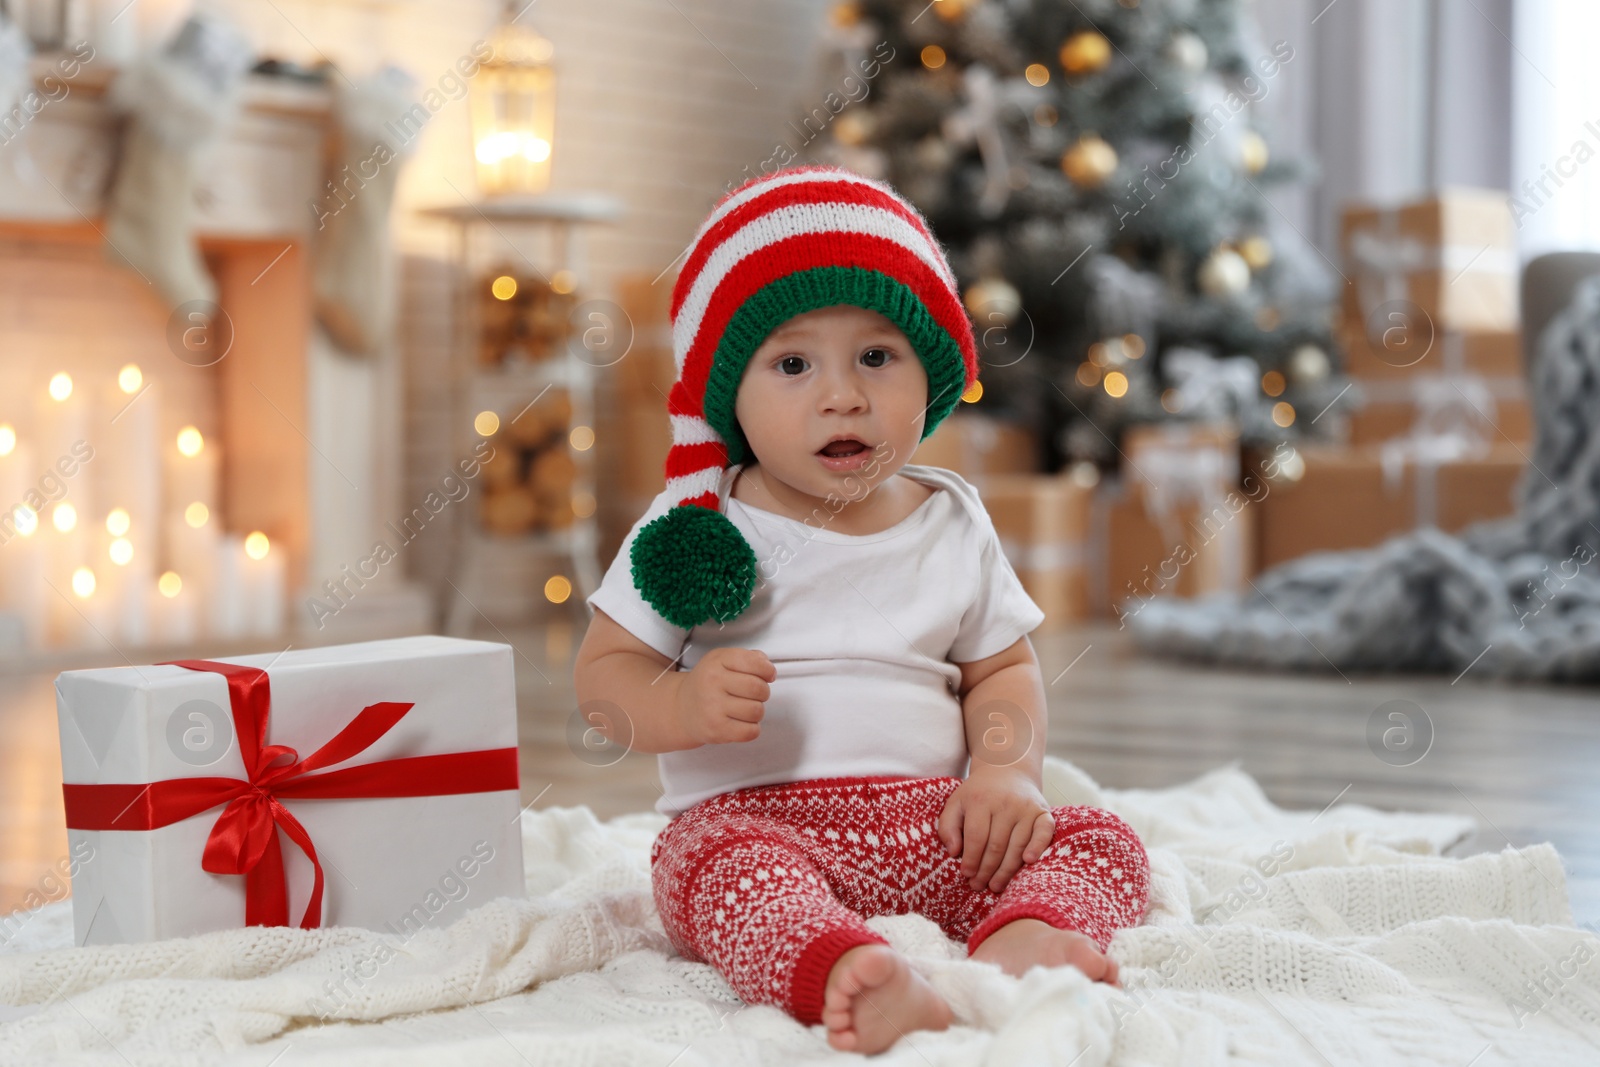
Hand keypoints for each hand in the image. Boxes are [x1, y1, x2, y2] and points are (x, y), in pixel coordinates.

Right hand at [674, 647, 775, 744]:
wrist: (681, 708)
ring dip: (756, 711)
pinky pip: (751, 731)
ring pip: (757, 711)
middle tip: (754, 694)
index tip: (767, 675)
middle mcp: (713, 682)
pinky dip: (752, 728)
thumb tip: (768, 668)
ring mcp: (713, 707)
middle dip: (763, 692)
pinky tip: (741, 722)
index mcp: (717, 661)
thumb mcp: (722, 660)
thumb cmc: (706, 684)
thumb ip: (749, 658)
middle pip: (758, 688)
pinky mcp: (716, 730)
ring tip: (744, 708)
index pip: (755, 662)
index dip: (768, 670)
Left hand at [937, 769, 1053, 894]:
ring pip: (1017, 845)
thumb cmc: (978, 794)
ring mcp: (1026, 807)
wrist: (1006, 769)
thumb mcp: (955, 803)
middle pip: (996, 845)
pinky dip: (1038, 847)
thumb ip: (947, 826)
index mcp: (980, 800)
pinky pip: (1044, 832)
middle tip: (978, 885)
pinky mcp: (1043, 812)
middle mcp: (1005, 803)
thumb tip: (953, 852)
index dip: (971, 859)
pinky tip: (1028, 862)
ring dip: (1006, 870)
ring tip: (995, 885)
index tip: (966, 875)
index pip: (976, 837)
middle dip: (986, 870)